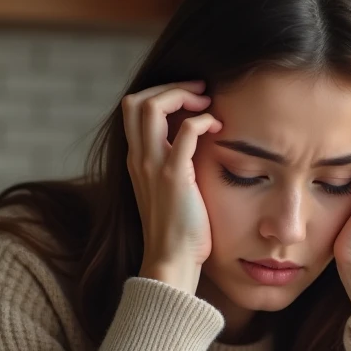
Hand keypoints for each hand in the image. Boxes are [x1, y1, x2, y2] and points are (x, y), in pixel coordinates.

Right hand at [121, 80, 221, 293]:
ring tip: (206, 102)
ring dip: (182, 95)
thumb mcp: (168, 192)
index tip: (189, 100)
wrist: (172, 262)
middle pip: (136, 100)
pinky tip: (217, 127)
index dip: (159, 94)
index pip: (132, 109)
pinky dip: (202, 119)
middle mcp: (139, 159)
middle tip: (199, 93)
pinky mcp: (173, 176)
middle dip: (169, 88)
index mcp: (136, 161)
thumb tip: (192, 146)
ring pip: (152, 106)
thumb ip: (172, 166)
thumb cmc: (179, 232)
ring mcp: (152, 166)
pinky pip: (185, 131)